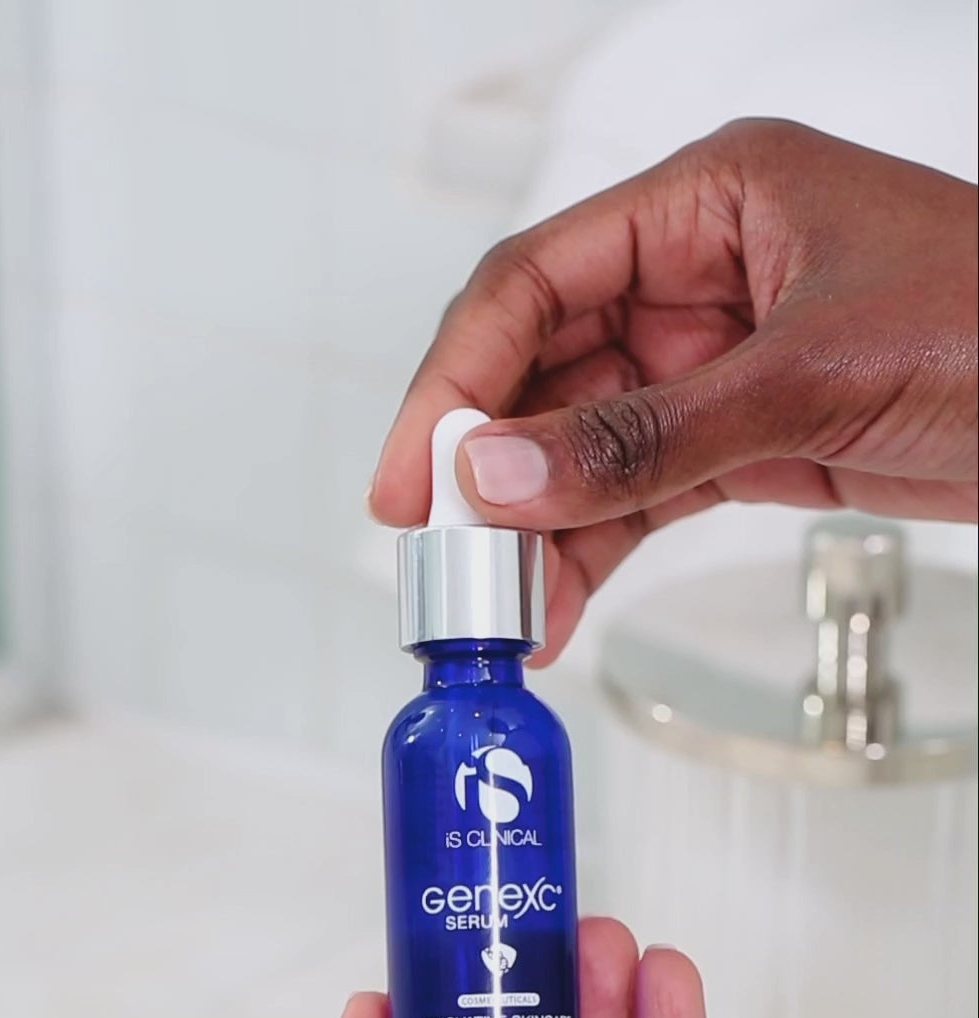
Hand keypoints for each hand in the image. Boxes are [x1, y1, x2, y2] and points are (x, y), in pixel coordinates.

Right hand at [369, 120, 977, 658]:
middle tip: (447, 559)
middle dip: (491, 469)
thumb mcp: (809, 380)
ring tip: (504, 609)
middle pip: (546, 369)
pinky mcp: (750, 438)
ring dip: (540, 529)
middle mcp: (703, 275)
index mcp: (711, 200)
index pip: (537, 281)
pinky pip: (643, 492)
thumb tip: (505, 475)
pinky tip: (561, 603)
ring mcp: (722, 361)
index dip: (459, 379)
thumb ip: (648, 437)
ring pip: (587, 445)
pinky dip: (597, 549)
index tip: (417, 476)